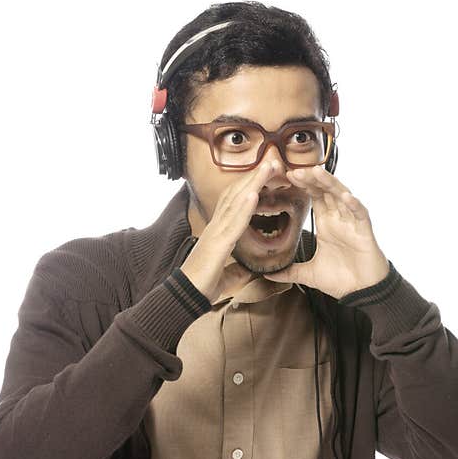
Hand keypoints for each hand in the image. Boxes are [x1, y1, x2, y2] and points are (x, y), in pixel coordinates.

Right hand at [180, 159, 282, 304]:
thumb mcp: (227, 276)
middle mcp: (216, 227)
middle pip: (237, 195)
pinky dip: (244, 207)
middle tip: (272, 160)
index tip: (265, 174)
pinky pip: (233, 223)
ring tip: (268, 167)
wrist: (186, 297)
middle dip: (255, 177)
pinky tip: (254, 194)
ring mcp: (216, 233)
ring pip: (236, 202)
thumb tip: (249, 270)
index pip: (235, 203)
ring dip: (253, 183)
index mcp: (219, 232)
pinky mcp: (217, 245)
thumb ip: (238, 269)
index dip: (250, 186)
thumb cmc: (203, 285)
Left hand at [262, 166, 389, 298]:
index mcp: (326, 223)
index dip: (303, 185)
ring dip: (330, 184)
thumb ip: (289, 272)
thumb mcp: (309, 274)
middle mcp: (339, 219)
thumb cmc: (341, 280)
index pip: (314, 197)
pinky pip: (360, 214)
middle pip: (326, 191)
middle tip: (295, 170)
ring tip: (317, 172)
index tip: (287, 175)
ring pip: (342, 196)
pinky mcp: (365, 232)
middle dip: (312, 179)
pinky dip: (354, 205)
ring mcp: (352, 223)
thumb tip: (267, 275)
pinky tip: (345, 196)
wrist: (362, 292)